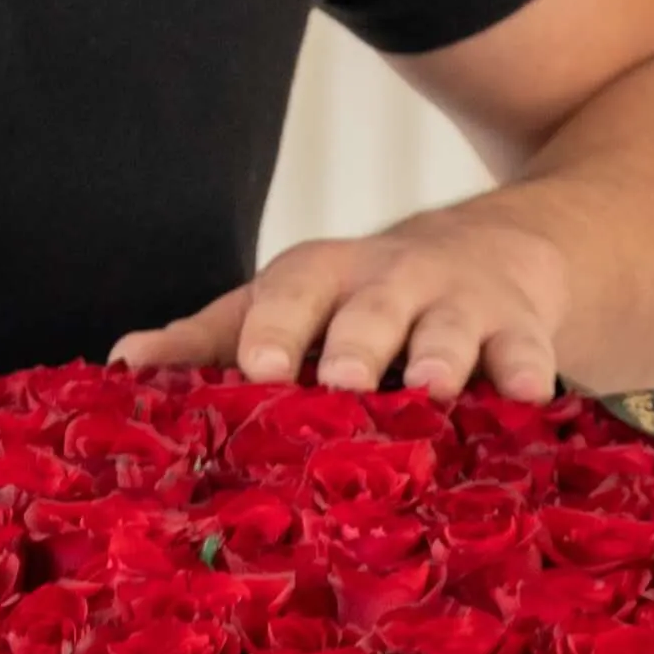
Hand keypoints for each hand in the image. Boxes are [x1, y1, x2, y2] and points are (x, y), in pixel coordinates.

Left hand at [110, 205, 576, 400]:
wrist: (493, 254)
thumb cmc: (362, 303)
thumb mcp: (290, 308)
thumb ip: (212, 340)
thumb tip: (121, 364)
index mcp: (324, 278)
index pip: (293, 292)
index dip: (278, 328)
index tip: (262, 368)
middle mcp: (392, 281)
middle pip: (374, 307)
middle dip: (361, 341)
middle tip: (345, 380)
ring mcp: (462, 303)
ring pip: (451, 326)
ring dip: (444, 353)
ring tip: (435, 386)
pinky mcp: (524, 329)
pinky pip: (529, 352)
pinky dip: (530, 373)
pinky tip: (532, 398)